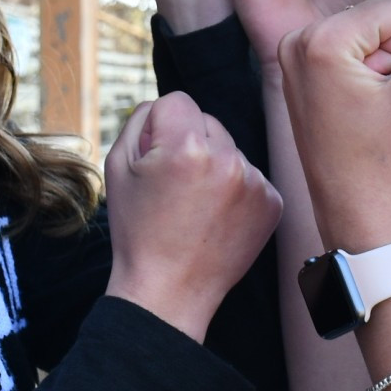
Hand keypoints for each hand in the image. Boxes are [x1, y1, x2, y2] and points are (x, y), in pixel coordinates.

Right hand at [104, 92, 282, 340]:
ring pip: (230, 148)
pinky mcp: (272, 202)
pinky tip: (215, 216)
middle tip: (173, 186)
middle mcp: (227, 159)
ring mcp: (255, 182)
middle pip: (207, 121)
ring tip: (194, 205)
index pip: (177, 99)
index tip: (154, 158)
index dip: (159, 126)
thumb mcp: (118, 167)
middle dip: (189, 142)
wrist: (169, 290)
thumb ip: (139, 121)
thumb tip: (164, 106)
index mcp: (186, 147)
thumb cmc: (137, 229)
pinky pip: (249, 174)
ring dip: (214, 165)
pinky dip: (234, 189)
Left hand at [278, 0, 390, 250]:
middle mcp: (297, 38)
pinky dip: (364, 77)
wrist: (354, 208)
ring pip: (369, 34)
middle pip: (381, 17)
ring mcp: (293, 54)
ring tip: (369, 110)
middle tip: (379, 106)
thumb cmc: (386, 156)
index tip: (390, 94)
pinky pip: (352, 51)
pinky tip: (358, 110)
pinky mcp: (299, 69)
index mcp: (321, 38)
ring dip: (382, 68)